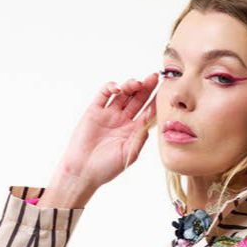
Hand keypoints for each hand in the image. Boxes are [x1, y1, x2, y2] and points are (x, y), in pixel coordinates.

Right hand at [57, 72, 159, 193]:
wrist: (83, 170)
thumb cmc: (107, 168)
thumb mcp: (129, 154)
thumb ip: (140, 138)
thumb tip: (151, 121)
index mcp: (133, 131)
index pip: (147, 112)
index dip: (155, 101)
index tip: (164, 91)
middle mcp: (123, 120)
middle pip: (137, 99)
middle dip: (146, 87)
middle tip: (154, 77)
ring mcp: (109, 114)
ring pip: (123, 94)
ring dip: (130, 85)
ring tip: (136, 84)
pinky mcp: (94, 110)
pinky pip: (104, 94)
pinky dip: (111, 87)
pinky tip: (118, 90)